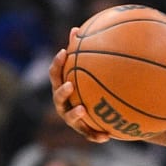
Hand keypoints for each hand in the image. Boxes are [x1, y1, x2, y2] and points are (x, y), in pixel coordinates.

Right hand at [49, 28, 110, 144]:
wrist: (108, 114)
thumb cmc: (97, 87)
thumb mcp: (94, 70)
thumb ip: (89, 52)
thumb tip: (84, 29)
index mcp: (64, 86)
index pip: (56, 73)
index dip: (58, 63)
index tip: (65, 52)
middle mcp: (64, 103)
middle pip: (58, 97)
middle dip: (62, 91)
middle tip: (70, 85)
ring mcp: (72, 119)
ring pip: (69, 118)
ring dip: (74, 114)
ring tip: (81, 109)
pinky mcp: (84, 131)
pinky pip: (90, 134)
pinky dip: (96, 135)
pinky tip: (107, 136)